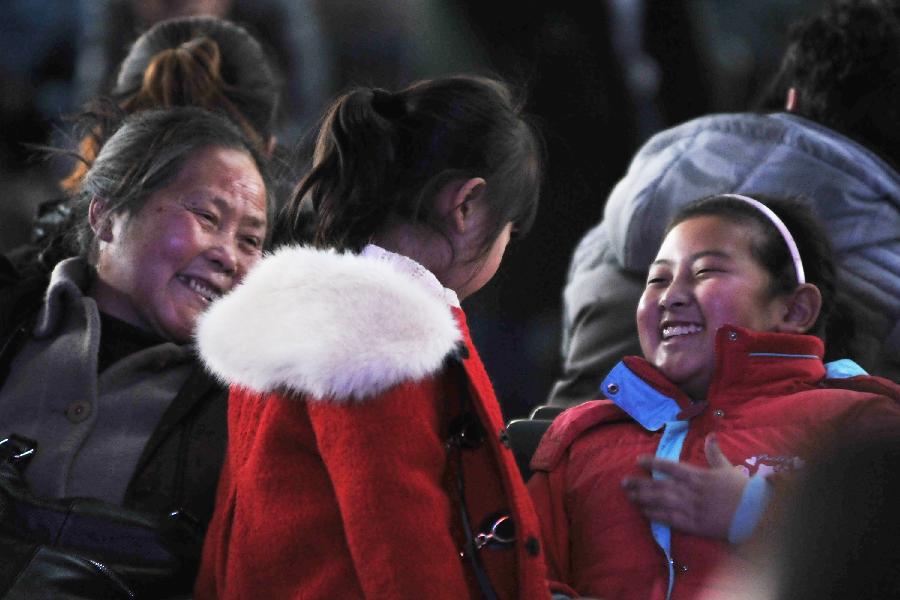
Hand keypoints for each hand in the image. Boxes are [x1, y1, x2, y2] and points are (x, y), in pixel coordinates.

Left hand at [621, 434, 747, 539]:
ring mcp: (690, 508)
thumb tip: (711, 435)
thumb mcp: (727, 468)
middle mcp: (689, 491)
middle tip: (623, 482)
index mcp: (697, 475)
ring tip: (628, 496)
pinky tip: (643, 512)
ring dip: (642, 498)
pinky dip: (655, 515)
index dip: (652, 462)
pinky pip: (669, 519)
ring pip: (660, 502)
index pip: (669, 466)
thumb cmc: (741, 490)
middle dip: (639, 483)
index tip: (638, 460)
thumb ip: (714, 453)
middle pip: (658, 485)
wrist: (754, 515)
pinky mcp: (692, 524)